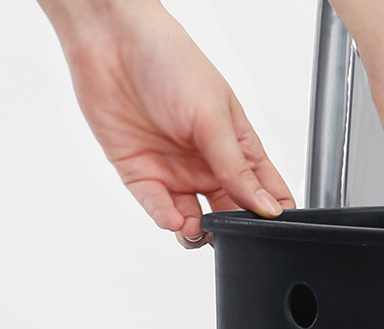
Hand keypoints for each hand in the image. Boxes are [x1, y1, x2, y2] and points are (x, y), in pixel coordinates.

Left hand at [44, 1, 294, 247]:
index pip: (265, 190)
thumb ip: (237, 168)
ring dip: (198, 232)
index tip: (273, 229)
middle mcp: (207, 163)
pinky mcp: (142, 175)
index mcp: (235, 145)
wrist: (110, 40)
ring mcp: (175, 171)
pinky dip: (167, 219)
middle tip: (231, 234)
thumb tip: (266, 206)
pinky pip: (158, 209)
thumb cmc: (169, 60)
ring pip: (194, 221)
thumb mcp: (213, 117)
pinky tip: (174, 218)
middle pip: (230, 213)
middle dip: (233, 231)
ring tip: (197, 228)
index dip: (273, 214)